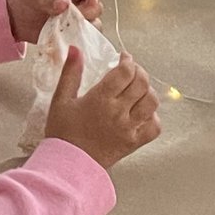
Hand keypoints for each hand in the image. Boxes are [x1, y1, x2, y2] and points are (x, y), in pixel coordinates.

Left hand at [6, 0, 102, 43]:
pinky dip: (77, 42)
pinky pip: (81, 40)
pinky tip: (67, 42)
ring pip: (93, 26)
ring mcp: (75, 21)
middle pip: (96, 9)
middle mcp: (78, 4)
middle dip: (89, 15)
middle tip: (75, 20)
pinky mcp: (70, 35)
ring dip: (84, 30)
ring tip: (68, 32)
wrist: (13, 18)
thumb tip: (64, 4)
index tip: (90, 6)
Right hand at [45, 48, 160, 169]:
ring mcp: (128, 128)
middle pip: (141, 84)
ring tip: (138, 88)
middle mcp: (118, 112)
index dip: (127, 60)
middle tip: (131, 70)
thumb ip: (70, 72)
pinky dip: (153, 116)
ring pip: (151, 103)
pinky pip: (154, 127)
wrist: (69, 164)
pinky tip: (142, 112)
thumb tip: (75, 49)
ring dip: (147, 91)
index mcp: (100, 99)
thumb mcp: (61, 98)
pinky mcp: (134, 143)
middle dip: (139, 71)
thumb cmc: (62, 132)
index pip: (124, 72)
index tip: (123, 57)